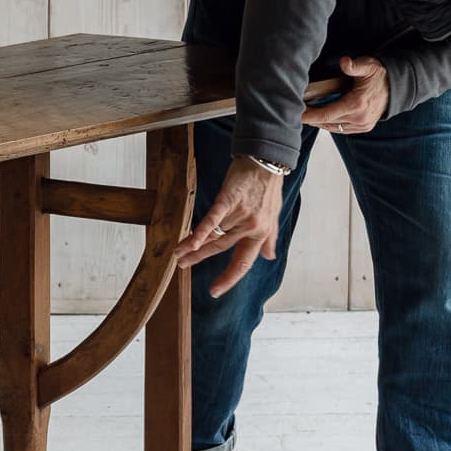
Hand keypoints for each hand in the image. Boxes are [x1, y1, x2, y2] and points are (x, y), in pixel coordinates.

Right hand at [173, 155, 285, 297]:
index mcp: (260, 234)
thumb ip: (269, 238)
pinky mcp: (229, 200)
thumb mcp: (273, 216)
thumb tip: (269, 256)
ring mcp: (240, 214)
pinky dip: (200, 232)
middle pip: (221, 249)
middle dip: (200, 259)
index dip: (229, 278)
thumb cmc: (269, 186)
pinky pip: (213, 220)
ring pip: (213, 236)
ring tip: (177, 255)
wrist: (267, 160)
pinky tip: (189, 242)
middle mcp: (250, 228)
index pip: (243, 262)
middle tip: (183, 267)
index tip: (215, 290)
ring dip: (193, 247)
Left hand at [301, 53, 389, 134]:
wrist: (397, 86)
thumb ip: (354, 66)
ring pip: (335, 128)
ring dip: (321, 123)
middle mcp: (359, 118)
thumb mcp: (367, 66)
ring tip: (308, 116)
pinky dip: (332, 125)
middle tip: (297, 112)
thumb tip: (345, 62)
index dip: (309, 116)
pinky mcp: (365, 127)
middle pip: (327, 122)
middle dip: (312, 118)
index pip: (326, 115)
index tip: (296, 114)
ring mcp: (363, 125)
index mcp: (356, 105)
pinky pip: (343, 130)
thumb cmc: (379, 75)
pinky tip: (324, 118)